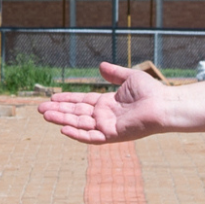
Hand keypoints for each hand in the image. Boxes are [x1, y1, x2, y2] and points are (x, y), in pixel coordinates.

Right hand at [38, 62, 168, 143]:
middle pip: (77, 113)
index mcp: (108, 103)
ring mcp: (108, 126)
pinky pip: (91, 137)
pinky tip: (63, 129)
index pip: (82, 102)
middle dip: (58, 110)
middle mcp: (105, 116)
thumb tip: (100, 66)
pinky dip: (77, 134)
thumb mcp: (129, 78)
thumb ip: (114, 74)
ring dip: (62, 120)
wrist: (164, 104)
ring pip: (80, 124)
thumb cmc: (152, 92)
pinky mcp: (112, 135)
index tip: (52, 97)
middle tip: (40, 108)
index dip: (67, 100)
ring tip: (45, 114)